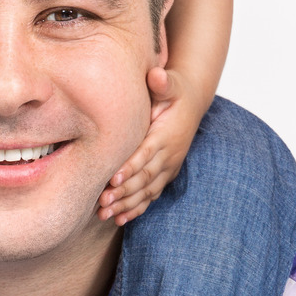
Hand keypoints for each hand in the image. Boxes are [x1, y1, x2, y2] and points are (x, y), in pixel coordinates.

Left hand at [98, 67, 203, 224]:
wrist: (192, 103)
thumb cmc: (175, 92)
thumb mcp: (171, 84)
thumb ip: (164, 83)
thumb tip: (157, 75)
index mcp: (167, 134)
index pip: (147, 153)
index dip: (131, 167)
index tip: (113, 179)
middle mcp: (170, 154)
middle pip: (145, 177)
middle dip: (124, 192)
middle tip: (102, 202)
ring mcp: (169, 167)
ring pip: (147, 190)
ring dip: (127, 204)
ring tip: (105, 215)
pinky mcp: (166, 174)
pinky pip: (151, 195)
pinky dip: (137, 208)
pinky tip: (120, 219)